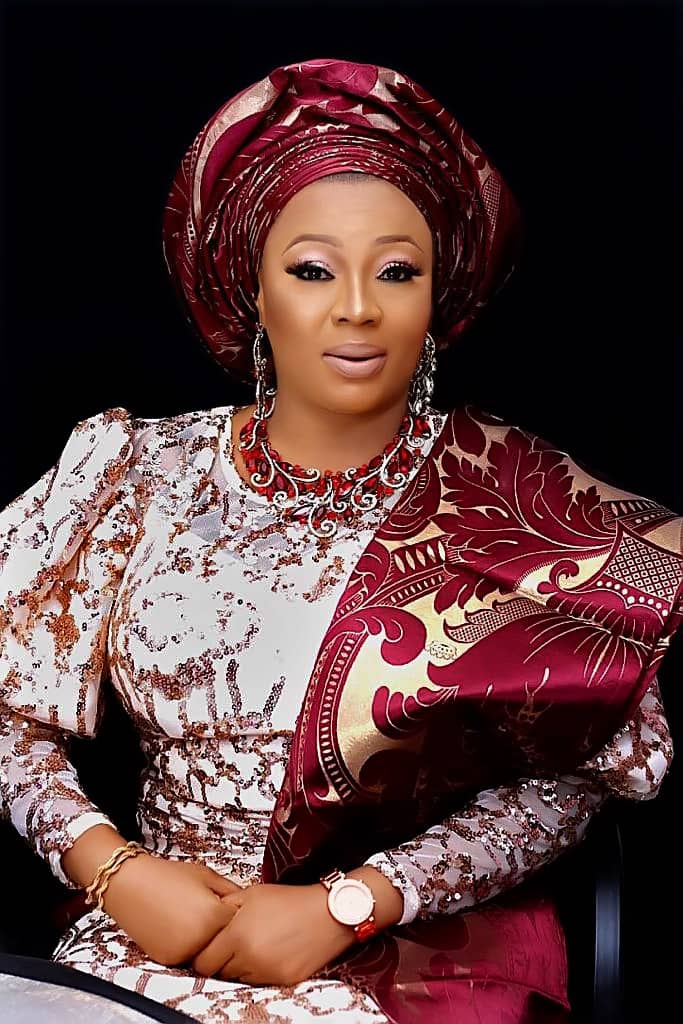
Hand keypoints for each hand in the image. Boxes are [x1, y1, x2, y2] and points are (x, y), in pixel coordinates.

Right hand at [103, 855, 241, 965]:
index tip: (222, 900)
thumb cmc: (167, 876)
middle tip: (202, 908)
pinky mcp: (169, 960)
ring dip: (205, 937)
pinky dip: (188, 944)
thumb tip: (247, 903)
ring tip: (188, 915)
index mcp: (213, 916)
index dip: (230, 909)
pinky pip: (188, 955)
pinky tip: (177, 925)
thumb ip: (230, 890)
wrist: (129, 884)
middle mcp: (200, 938)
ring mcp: (183, 952)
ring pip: (207, 949)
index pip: (237, 921)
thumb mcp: (205, 875)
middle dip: (219, 926)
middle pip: (223, 938)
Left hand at [192, 882, 355, 985]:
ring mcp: (266, 971)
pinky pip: (259, 981)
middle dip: (221, 960)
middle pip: (219, 972)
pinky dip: (259, 970)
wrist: (327, 912)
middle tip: (234, 943)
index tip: (209, 947)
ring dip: (240, 966)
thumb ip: (224, 908)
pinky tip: (270, 951)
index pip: (203, 962)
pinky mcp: (282, 981)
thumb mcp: (252, 893)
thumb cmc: (290, 900)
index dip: (204, 954)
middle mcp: (249, 956)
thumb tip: (204, 919)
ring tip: (256, 944)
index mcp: (237, 934)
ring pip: (238, 978)